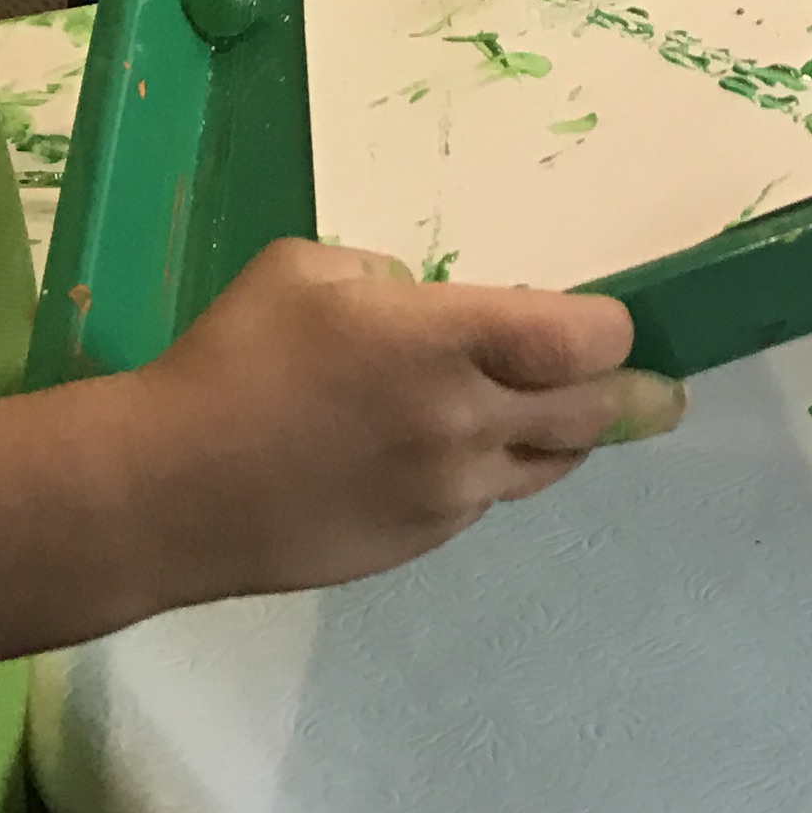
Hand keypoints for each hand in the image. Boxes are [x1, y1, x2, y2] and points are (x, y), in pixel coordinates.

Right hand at [118, 241, 679, 602]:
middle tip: (650, 386)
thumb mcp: (309, 269)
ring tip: (571, 416)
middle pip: (592, 411)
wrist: (161, 493)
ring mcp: (447, 494)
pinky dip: (493, 473)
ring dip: (564, 438)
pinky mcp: (419, 543)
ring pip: (549, 466)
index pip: (585, 339)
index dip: (611, 329)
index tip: (609, 322)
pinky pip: (486, 501)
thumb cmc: (228, 359)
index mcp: (445, 342)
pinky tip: (464, 453)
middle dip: (623, 392)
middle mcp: (465, 422)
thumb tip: (432, 304)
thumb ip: (394, 279)